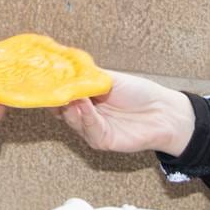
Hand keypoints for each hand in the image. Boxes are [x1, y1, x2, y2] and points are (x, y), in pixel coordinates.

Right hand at [58, 71, 193, 156]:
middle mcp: (85, 114)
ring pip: (72, 119)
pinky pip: (89, 128)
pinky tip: (84, 105)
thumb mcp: (110, 79)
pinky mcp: (102, 140)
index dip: (54, 87)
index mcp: (85, 98)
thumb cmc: (139, 93)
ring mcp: (92, 128)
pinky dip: (85, 116)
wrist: (163, 111)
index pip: (62, 94)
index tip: (46, 77)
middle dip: (57, 98)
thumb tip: (65, 68)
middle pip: (61, 109)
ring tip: (70, 94)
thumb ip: (88, 76)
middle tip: (53, 87)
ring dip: (70, 107)